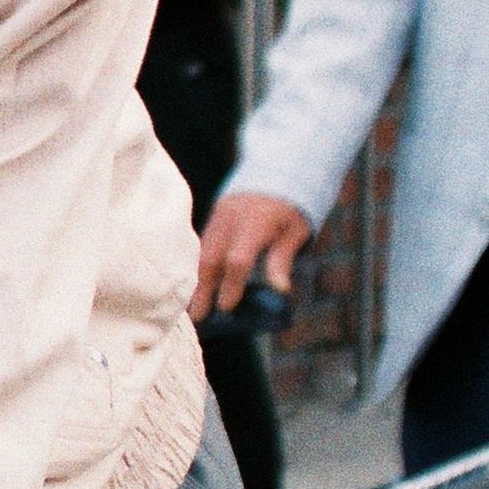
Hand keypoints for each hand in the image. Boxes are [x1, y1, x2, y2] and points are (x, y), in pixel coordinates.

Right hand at [193, 191, 311, 318]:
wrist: (277, 171)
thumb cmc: (290, 209)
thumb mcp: (296, 232)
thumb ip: (282, 259)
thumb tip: (281, 290)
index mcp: (255, 222)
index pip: (238, 259)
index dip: (231, 285)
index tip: (226, 308)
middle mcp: (231, 219)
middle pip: (211, 258)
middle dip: (203, 289)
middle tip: (198, 317)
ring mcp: (218, 217)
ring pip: (201, 252)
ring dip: (196, 280)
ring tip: (192, 307)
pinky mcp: (213, 218)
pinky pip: (202, 245)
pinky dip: (198, 267)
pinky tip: (196, 285)